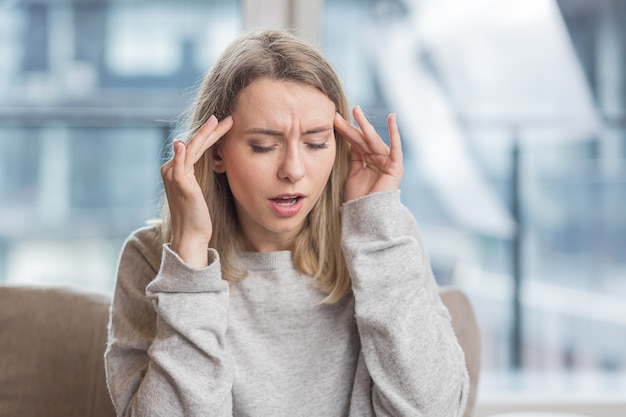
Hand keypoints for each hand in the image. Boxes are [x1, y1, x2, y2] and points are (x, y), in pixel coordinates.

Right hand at [160, 115, 232, 267]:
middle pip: (194, 144)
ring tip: (220, 122)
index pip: (195, 147)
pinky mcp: (180, 184)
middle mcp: (170, 170)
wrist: (191, 235)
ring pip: (192, 149)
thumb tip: (205, 157)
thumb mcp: (198, 189)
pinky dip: (183, 154)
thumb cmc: (197, 215)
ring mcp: (174, 176)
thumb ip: (198, 173)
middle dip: (211, 130)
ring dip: (205, 134)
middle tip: (228, 118)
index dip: (210, 135)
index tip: (225, 125)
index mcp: (175, 170)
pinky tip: (185, 143)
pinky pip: (181, 165)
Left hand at [334, 106, 403, 201]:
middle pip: (362, 139)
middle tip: (339, 114)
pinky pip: (395, 147)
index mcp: (366, 161)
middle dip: (352, 126)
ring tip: (356, 111)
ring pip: (373, 140)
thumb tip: (346, 139)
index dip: (345, 132)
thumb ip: (352, 157)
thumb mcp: (351, 173)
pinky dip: (394, 133)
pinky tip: (392, 117)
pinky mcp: (395, 167)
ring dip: (365, 125)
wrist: (366, 216)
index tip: (333, 120)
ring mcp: (386, 162)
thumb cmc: (357, 200)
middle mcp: (377, 159)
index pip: (355, 143)